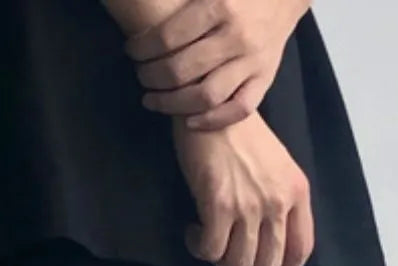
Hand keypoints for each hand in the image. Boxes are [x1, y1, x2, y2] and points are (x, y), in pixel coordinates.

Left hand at [128, 0, 308, 129]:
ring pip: (204, 97)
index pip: (167, 38)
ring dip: (171, 104)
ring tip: (153, 100)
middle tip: (141, 76)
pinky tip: (190, 122)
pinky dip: (212, 120)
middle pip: (180, 71)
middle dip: (151, 77)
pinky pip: (238, 110)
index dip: (142, 49)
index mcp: (219, 5)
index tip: (132, 51)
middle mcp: (236, 36)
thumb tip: (150, 4)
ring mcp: (252, 61)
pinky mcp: (265, 78)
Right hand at [174, 113, 313, 265]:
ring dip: (220, 259)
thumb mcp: (276, 165)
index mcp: (297, 191)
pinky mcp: (220, 205)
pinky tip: (192, 231)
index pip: (301, 248)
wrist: (213, 105)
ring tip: (208, 238)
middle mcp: (278, 201)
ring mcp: (250, 205)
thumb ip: (280, 199)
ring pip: (238, 263)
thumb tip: (269, 239)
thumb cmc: (240, 133)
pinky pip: (211, 250)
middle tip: (228, 252)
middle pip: (267, 263)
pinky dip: (199, 247)